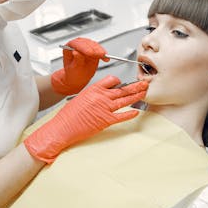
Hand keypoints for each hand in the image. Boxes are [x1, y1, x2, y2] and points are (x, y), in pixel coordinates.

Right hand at [24, 75, 147, 162]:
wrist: (63, 127)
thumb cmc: (67, 115)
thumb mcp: (80, 98)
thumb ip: (92, 96)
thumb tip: (100, 97)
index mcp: (93, 89)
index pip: (111, 80)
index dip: (119, 81)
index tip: (123, 83)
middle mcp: (101, 97)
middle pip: (122, 89)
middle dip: (135, 86)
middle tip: (144, 84)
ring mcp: (105, 108)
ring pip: (125, 100)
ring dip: (136, 96)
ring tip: (144, 93)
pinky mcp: (106, 120)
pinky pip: (122, 116)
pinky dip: (130, 114)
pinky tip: (136, 112)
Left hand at [50, 37, 108, 95]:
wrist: (78, 78)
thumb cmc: (73, 74)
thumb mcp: (73, 69)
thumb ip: (76, 60)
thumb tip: (76, 52)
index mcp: (69, 48)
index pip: (76, 44)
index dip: (84, 47)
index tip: (90, 53)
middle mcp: (77, 45)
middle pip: (86, 43)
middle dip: (94, 48)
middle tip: (99, 54)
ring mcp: (86, 47)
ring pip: (94, 45)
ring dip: (99, 50)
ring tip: (103, 56)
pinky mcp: (93, 50)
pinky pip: (99, 49)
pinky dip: (103, 53)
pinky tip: (106, 58)